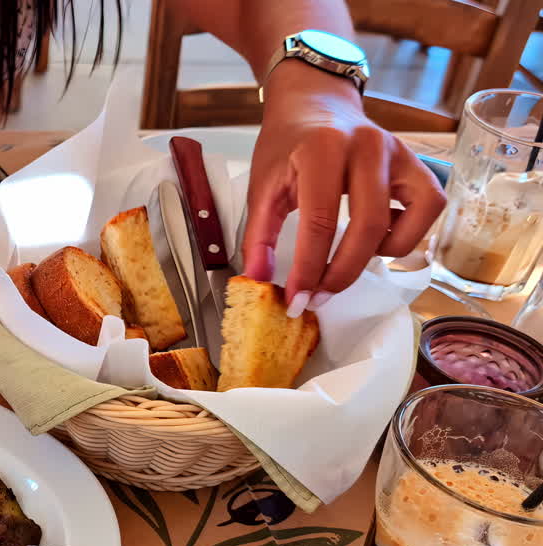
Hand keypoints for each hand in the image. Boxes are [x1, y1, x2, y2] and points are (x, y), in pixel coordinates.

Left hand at [242, 61, 445, 315]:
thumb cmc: (286, 145)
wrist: (314, 104)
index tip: (298, 298)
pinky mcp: (416, 162)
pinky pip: (430, 206)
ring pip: (410, 219)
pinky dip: (409, 232)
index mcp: (322, 149)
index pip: (319, 221)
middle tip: (319, 295)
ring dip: (380, 253)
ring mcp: (398, 152)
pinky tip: (377, 237)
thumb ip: (258, 236)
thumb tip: (258, 281)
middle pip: (367, 226)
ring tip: (348, 258)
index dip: (309, 269)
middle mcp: (367, 147)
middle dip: (342, 272)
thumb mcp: (262, 186)